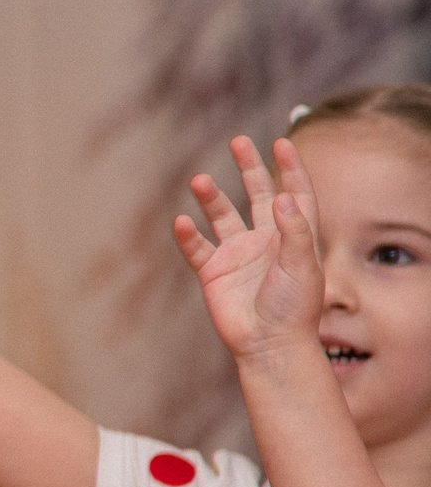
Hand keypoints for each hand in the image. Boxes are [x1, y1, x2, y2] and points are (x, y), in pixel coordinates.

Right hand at [173, 135, 322, 363]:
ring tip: (200, 179)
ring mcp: (237, 255)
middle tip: (238, 142)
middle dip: (248, 168)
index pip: (294, 194)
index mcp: (292, 236)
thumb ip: (294, 231)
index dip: (289, 168)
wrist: (269, 345)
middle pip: (256, 194)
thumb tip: (282, 197)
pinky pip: (197, 247)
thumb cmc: (295, 309)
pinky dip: (188, 234)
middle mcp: (264, 240)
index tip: (281, 143)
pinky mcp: (213, 272)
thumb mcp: (303, 267)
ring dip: (211, 197)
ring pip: (222, 216)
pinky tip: (182, 221)